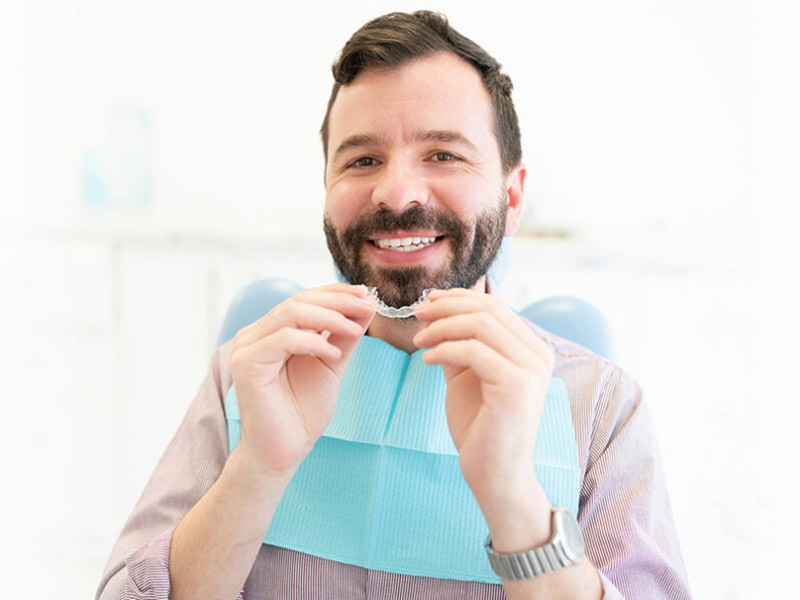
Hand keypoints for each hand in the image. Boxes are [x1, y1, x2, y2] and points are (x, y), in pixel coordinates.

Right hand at [230, 283, 375, 477]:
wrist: (284, 452)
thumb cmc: (302, 412)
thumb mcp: (331, 364)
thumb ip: (344, 335)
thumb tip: (367, 304)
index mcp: (271, 331)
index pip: (303, 298)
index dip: (335, 293)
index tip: (367, 295)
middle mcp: (255, 334)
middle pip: (298, 300)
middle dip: (337, 301)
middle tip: (368, 306)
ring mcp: (247, 347)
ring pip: (291, 313)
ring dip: (330, 317)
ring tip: (357, 329)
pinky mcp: (247, 364)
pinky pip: (284, 338)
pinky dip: (313, 342)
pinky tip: (333, 355)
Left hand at [412, 288, 554, 509]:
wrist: (495, 474)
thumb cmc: (480, 427)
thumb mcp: (466, 376)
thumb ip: (459, 346)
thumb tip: (437, 315)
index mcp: (530, 349)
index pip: (494, 305)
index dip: (458, 298)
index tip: (428, 302)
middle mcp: (537, 354)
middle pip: (488, 309)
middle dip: (446, 307)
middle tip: (417, 315)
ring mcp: (531, 369)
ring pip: (481, 324)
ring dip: (442, 327)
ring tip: (418, 340)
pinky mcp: (517, 386)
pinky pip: (473, 351)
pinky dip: (444, 349)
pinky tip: (426, 360)